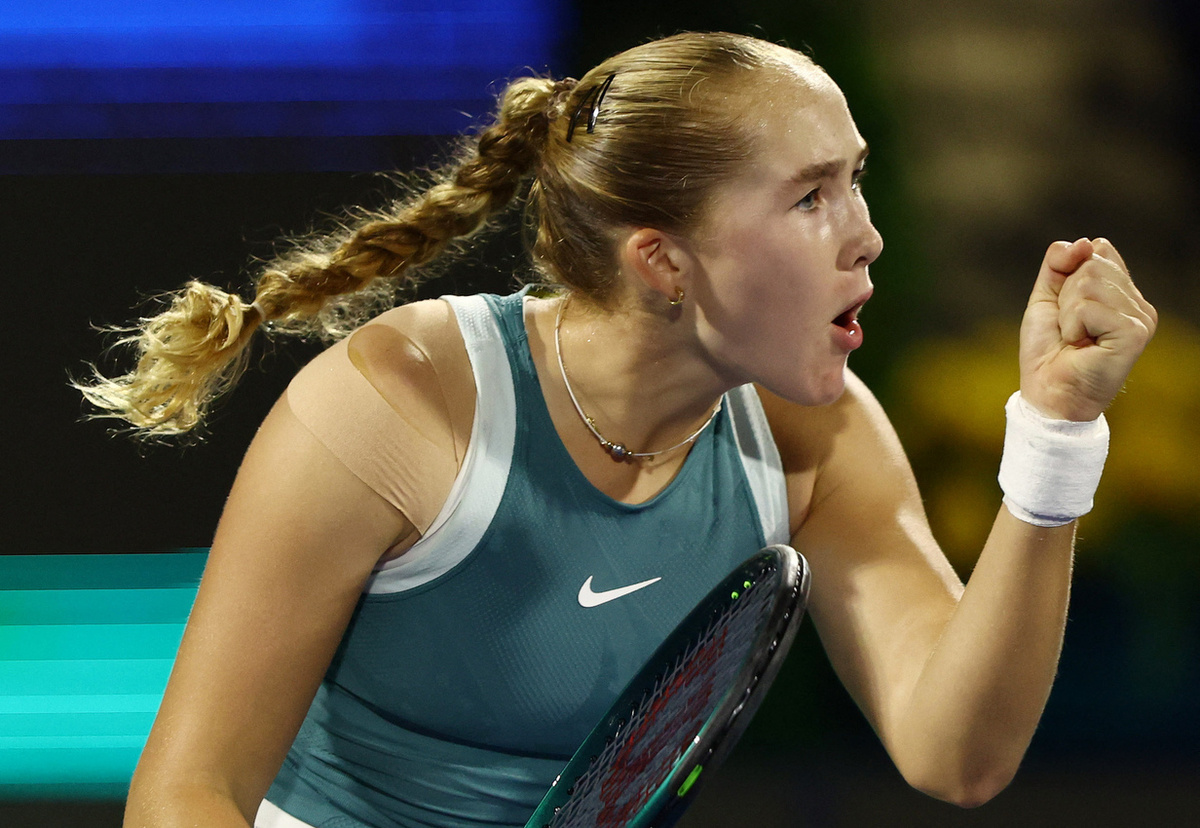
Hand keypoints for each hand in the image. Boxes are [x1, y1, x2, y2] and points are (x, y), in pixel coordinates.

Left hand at [1019, 238, 1156, 420]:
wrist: (1047, 392)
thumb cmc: (1048, 350)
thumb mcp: (1045, 296)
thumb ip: (1058, 263)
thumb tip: (1083, 242)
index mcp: (1122, 290)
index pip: (1097, 248)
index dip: (1067, 273)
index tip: (1065, 308)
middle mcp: (1137, 302)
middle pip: (1092, 262)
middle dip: (1064, 295)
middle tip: (1069, 328)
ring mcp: (1140, 317)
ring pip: (1088, 282)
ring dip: (1066, 313)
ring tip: (1075, 338)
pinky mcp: (1135, 332)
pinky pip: (1089, 307)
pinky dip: (1072, 326)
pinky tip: (1081, 346)